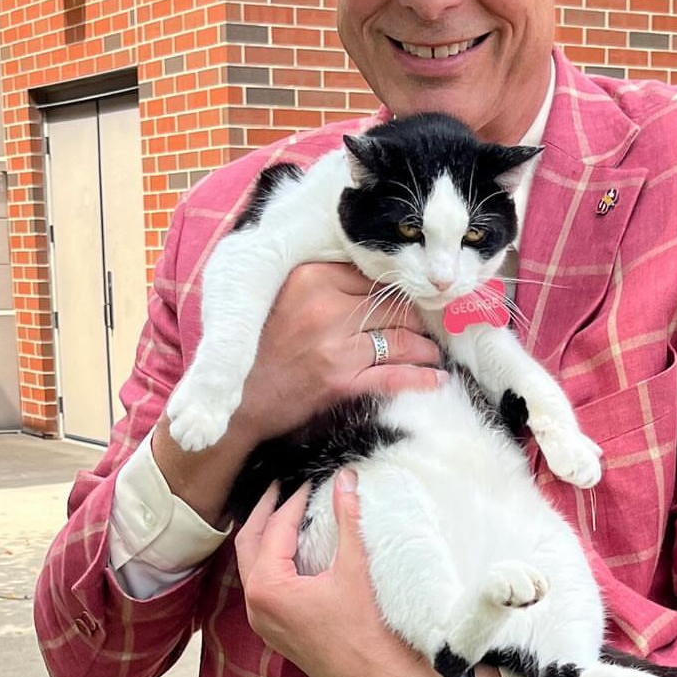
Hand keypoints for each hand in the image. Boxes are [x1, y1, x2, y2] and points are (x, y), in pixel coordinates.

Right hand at [230, 262, 446, 443]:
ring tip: (433, 354)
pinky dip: (421, 379)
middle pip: (393, 307)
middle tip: (429, 329)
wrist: (240, 399)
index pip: (373, 278)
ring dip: (425, 349)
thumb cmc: (262, 346)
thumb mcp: (286, 297)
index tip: (411, 300)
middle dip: (418, 320)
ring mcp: (335, 347)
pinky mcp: (341, 382)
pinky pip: (394, 377)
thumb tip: (377, 280)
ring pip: (401, 340)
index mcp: (311, 279)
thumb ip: (326, 284)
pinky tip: (436, 379)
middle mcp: (326, 308)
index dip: (397, 291)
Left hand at [235, 471, 504, 676]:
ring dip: (264, 535)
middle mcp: (256, 605)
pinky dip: (270, 559)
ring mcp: (264, 621)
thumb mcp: (356, 567)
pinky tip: (291, 548)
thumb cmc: (367, 629)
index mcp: (268, 588)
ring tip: (283, 510)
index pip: (276, 529)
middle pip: (248, 544)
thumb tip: (346, 478)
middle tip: (279, 486)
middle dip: (264, 512)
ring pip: (252, 566)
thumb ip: (348, 517)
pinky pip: (262, 585)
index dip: (293, 500)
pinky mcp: (276, 630)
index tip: (311, 480)